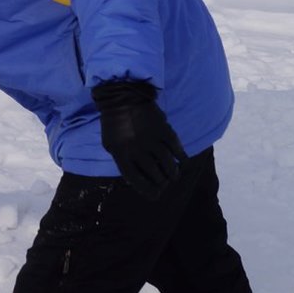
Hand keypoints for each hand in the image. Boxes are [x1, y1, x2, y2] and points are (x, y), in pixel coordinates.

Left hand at [91, 80, 186, 198]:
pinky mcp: (163, 129)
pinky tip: (184, 161)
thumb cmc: (114, 122)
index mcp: (121, 153)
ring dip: (172, 173)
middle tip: (164, 185)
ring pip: (167, 163)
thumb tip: (135, 180)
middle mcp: (137, 149)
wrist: (122, 97)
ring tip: (174, 176)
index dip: (146, 190)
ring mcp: (151, 139)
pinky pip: (176, 147)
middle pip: (154, 173)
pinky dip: (182, 156)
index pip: (135, 179)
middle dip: (161, 183)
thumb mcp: (110, 144)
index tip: (154, 195)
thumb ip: (121, 160)